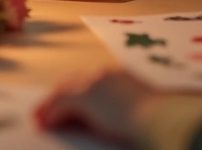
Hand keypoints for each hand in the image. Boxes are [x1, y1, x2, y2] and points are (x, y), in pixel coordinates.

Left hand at [36, 69, 156, 144]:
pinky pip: (62, 106)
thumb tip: (112, 117)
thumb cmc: (160, 117)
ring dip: (48, 107)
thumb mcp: (138, 109)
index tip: (63, 101)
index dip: (73, 91)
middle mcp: (103, 74)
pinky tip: (46, 125)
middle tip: (43, 109)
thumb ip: (121, 108)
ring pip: (62, 93)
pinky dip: (52, 116)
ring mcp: (94, 83)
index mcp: (117, 75)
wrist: (163, 116)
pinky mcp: (86, 96)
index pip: (87, 81)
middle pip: (70, 83)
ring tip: (38, 120)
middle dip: (55, 96)